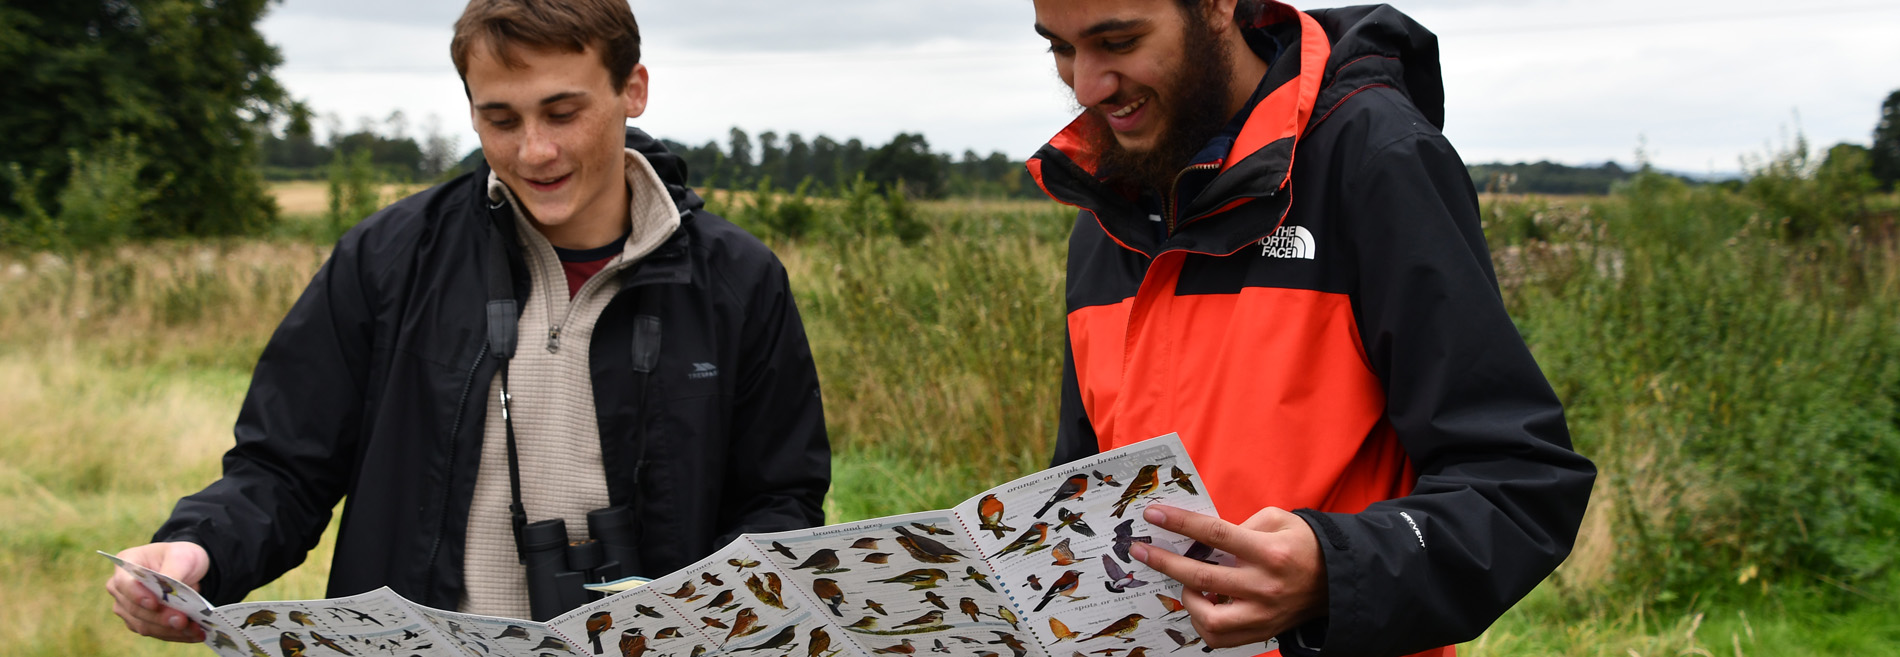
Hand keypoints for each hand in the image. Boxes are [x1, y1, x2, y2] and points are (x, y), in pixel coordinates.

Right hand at [106, 542, 210, 642]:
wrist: (189, 568)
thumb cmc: (181, 556)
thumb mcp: (181, 555)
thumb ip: (172, 572)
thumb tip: (167, 593)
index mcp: (126, 564)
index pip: (124, 583)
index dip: (137, 596)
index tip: (155, 603)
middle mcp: (121, 589)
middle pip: (134, 609)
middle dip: (160, 618)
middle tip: (182, 621)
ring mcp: (128, 608)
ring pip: (145, 625)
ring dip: (169, 630)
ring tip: (194, 629)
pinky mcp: (141, 622)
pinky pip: (156, 632)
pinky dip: (175, 634)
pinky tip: (193, 634)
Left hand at [1129, 505, 1326, 647]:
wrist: (1337, 582)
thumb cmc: (1304, 545)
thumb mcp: (1280, 520)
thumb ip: (1241, 525)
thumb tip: (1201, 536)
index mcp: (1270, 552)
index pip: (1215, 535)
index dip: (1180, 524)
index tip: (1153, 515)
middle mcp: (1265, 586)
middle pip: (1202, 576)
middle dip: (1164, 561)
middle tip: (1140, 549)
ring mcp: (1262, 614)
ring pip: (1208, 616)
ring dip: (1186, 598)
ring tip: (1182, 583)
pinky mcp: (1260, 632)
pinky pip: (1219, 637)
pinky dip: (1202, 620)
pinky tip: (1200, 603)